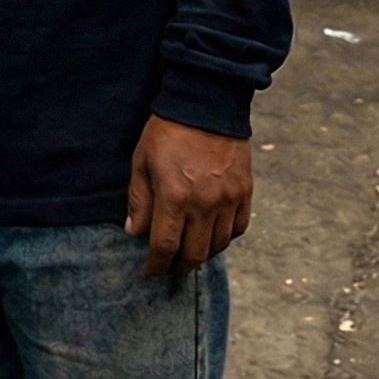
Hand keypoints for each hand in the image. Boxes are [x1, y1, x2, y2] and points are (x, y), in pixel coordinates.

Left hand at [125, 115, 252, 277]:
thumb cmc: (166, 131)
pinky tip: (214, 234)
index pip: (165, 246)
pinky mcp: (245, 193)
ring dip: (203, 254)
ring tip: (190, 253)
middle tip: (170, 268)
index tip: (150, 274)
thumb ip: (138, 200)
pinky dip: (226, 237)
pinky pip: (239, 228)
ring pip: (218, 245)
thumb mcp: (141, 161)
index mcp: (174, 197)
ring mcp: (228, 200)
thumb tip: (134, 232)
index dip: (156, 265)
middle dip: (180, 266)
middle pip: (195, 254)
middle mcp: (204, 205)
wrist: (205, 104)